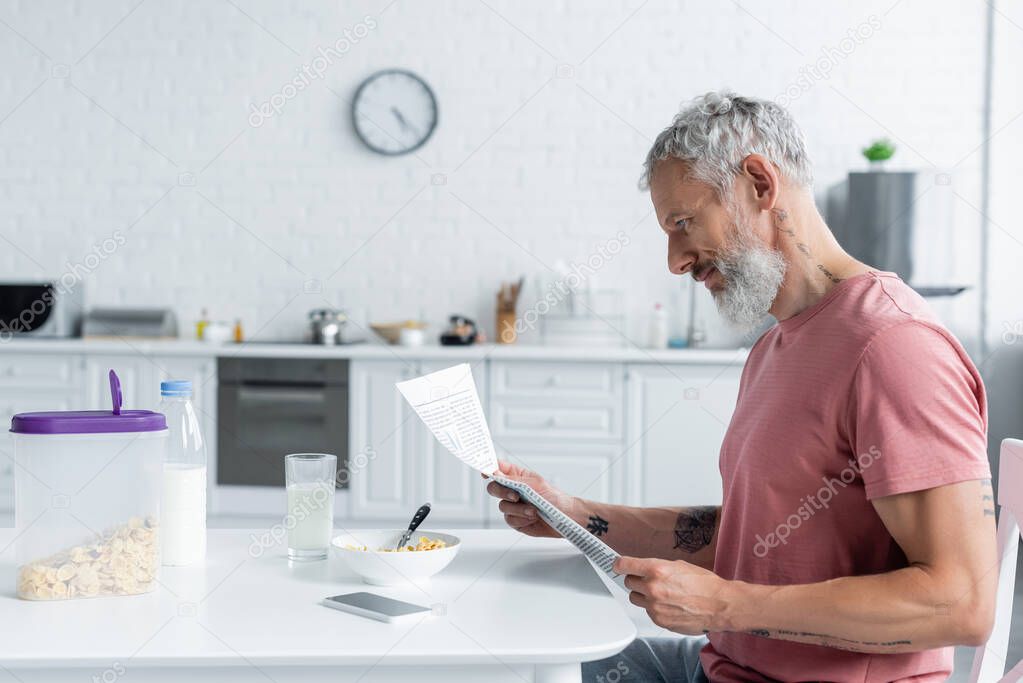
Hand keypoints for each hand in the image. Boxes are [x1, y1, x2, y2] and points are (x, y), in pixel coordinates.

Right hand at [484, 460, 575, 538]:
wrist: (564, 517)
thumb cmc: (554, 497)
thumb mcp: (534, 484)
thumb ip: (513, 480)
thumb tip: (496, 473)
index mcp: (517, 477)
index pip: (498, 469)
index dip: (489, 468)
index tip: (485, 471)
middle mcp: (512, 490)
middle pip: (494, 488)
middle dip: (502, 492)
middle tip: (515, 496)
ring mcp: (513, 506)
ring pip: (502, 506)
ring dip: (518, 509)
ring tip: (533, 510)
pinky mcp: (515, 520)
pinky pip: (509, 519)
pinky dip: (521, 518)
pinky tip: (532, 517)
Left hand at [615, 555, 738, 634]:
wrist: (720, 605)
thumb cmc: (705, 584)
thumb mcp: (679, 565)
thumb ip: (658, 567)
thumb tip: (644, 569)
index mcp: (657, 570)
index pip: (624, 565)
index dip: (619, 565)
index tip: (618, 565)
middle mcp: (653, 588)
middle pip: (629, 582)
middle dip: (636, 580)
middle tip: (648, 579)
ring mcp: (654, 606)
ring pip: (636, 598)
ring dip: (643, 595)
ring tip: (660, 593)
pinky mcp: (659, 620)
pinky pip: (648, 611)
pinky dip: (655, 608)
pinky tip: (670, 605)